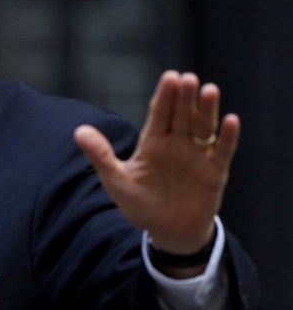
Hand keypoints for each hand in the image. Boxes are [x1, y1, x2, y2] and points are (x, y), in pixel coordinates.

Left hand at [74, 71, 239, 255]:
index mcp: (153, 142)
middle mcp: (177, 143)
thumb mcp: (116, 181)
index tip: (169, 77)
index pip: (160, 113)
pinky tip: (230, 120)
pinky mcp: (214, 172)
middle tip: (187, 78)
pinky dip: (227, 137)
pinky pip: (222, 151)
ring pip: (203, 128)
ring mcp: (197, 156)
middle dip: (185, 98)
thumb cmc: (139, 204)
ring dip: (207, 110)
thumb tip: (79, 131)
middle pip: (182, 115)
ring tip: (209, 90)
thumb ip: (101, 156)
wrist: (167, 232)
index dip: (165, 97)